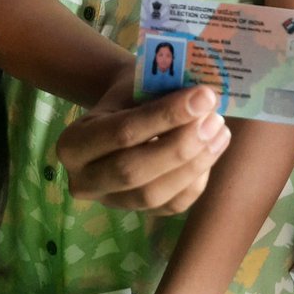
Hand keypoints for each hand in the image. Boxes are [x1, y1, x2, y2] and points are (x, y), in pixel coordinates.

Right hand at [57, 67, 229, 213]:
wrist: (126, 107)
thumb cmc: (133, 90)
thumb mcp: (138, 81)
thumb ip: (162, 90)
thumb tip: (205, 97)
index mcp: (73, 143)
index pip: (122, 132)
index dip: (166, 116)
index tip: (204, 96)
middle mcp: (83, 180)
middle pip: (134, 171)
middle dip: (180, 146)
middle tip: (214, 119)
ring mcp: (109, 202)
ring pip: (153, 195)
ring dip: (194, 164)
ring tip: (220, 132)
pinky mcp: (136, 212)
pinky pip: (171, 206)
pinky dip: (197, 180)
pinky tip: (213, 150)